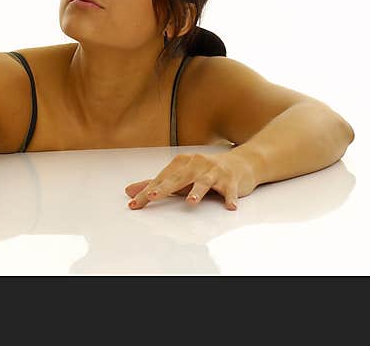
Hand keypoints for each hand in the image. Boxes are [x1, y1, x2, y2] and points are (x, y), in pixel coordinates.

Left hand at [125, 152, 256, 210]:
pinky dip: (230, 197)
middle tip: (153, 195)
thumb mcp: (179, 177)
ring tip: (191, 202)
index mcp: (182, 163)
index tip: (134, 204)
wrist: (240, 163)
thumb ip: (155, 184)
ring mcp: (215, 172)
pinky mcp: (232, 181)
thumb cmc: (205, 171)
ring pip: (204, 182)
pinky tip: (230, 206)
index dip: (148, 191)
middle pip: (179, 178)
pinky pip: (231, 190)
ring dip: (198, 191)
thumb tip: (129, 191)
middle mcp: (197, 164)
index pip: (162, 178)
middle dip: (166, 187)